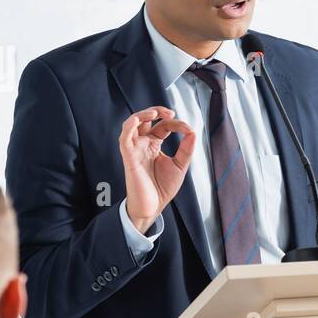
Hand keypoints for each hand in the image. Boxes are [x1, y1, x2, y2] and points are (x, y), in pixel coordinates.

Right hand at [120, 107, 195, 232]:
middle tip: (170, 112)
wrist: (153, 206)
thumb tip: (193, 133)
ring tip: (155, 113)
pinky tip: (138, 120)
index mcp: (154, 145)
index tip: (188, 130)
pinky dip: (129, 126)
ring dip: (142, 114)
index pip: (163, 126)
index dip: (176, 124)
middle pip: (146, 119)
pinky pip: (124, 138)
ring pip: (132, 124)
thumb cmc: (162, 188)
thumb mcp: (180, 166)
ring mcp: (135, 149)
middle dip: (157, 111)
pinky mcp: (129, 157)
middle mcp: (143, 145)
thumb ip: (186, 150)